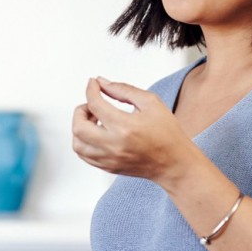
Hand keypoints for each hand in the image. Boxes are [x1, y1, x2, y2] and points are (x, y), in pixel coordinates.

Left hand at [72, 77, 194, 184]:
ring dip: (80, 127)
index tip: (93, 84)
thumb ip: (123, 90)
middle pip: (78, 126)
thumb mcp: (150, 102)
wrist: (174, 163)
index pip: (94, 104)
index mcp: (125, 127)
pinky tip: (96, 134)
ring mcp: (109, 159)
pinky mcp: (108, 167)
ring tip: (94, 120)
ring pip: (77, 143)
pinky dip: (83, 141)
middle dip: (80, 110)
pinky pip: (84, 155)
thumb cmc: (167, 133)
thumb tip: (102, 82)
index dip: (91, 89)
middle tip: (92, 104)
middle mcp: (114, 145)